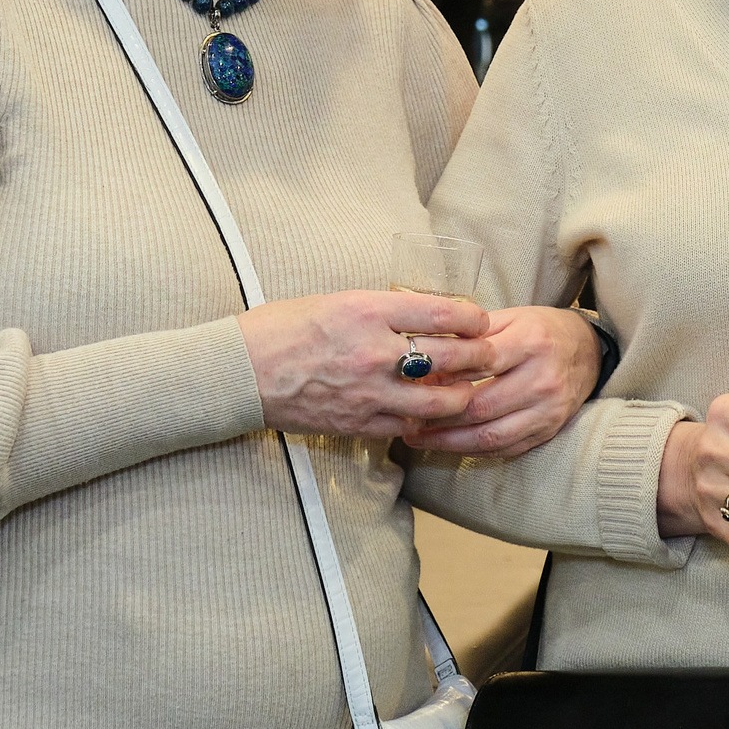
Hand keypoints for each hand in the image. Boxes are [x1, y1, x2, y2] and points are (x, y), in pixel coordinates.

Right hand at [240, 290, 495, 441]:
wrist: (241, 372)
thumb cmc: (282, 328)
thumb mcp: (336, 301)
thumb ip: (383, 311)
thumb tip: (424, 317)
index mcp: (368, 310)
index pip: (442, 311)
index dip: (472, 317)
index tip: (479, 320)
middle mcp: (374, 351)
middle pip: (452, 356)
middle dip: (480, 356)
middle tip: (487, 354)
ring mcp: (369, 393)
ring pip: (441, 401)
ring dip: (462, 396)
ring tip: (466, 389)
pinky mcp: (360, 424)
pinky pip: (411, 426)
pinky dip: (427, 420)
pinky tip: (429, 413)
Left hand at [403, 305, 596, 458]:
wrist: (590, 352)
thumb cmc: (542, 330)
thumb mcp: (511, 319)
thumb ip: (471, 337)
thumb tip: (426, 358)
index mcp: (530, 343)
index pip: (477, 363)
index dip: (441, 374)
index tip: (410, 381)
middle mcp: (541, 379)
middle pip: (479, 406)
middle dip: (437, 416)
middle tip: (405, 419)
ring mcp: (547, 410)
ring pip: (489, 436)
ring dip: (449, 442)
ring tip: (418, 439)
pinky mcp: (548, 430)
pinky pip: (505, 448)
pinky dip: (474, 450)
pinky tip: (450, 445)